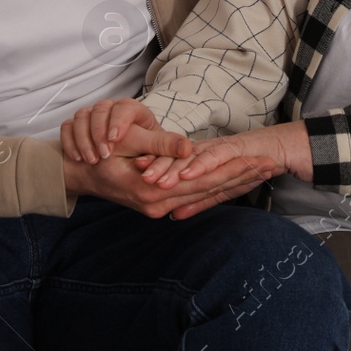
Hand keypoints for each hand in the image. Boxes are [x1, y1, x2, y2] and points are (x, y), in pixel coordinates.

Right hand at [61, 98, 190, 164]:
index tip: (115, 139)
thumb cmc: (133, 156)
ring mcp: (89, 115)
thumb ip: (164, 147)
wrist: (103, 168)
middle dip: (99, 132)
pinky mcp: (73, 125)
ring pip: (81, 115)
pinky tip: (78, 157)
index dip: (118, 121)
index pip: (124, 106)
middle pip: (100, 108)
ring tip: (92, 160)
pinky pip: (66, 126)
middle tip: (103, 155)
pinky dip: (70, 142)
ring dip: (84, 139)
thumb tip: (188, 148)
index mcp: (132, 111)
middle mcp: (109, 109)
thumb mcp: (148, 150)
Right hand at [61, 147, 275, 219]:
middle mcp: (161, 203)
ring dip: (233, 181)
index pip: (206, 181)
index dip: (235, 169)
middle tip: (272, 165)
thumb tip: (189, 148)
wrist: (78, 175)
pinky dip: (214, 188)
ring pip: (205, 193)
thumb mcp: (129, 145)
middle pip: (211, 189)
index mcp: (155, 191)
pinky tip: (230, 182)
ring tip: (260, 172)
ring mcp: (160, 206)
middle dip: (242, 176)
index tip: (261, 160)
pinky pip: (193, 196)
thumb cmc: (100, 155)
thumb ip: (161, 148)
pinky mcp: (159, 203)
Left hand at [152, 122, 312, 212]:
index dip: (156, 169)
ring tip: (154, 178)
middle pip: (177, 161)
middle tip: (137, 175)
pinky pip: (213, 158)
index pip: (174, 167)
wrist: (276, 151)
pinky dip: (200, 166)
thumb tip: (174, 216)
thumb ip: (198, 200)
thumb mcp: (220, 186)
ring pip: (189, 159)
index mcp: (198, 161)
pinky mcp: (231, 151)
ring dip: (172, 168)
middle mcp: (203, 154)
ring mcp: (215, 151)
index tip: (136, 176)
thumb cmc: (247, 166)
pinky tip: (186, 175)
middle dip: (157, 168)